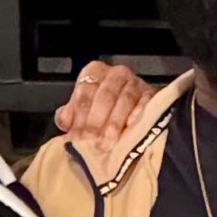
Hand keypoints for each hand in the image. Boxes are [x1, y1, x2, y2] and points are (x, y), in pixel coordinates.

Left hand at [55, 60, 152, 178]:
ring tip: (107, 144)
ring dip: (114, 123)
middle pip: (105, 96)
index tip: (76, 137)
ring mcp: (136, 82)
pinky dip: (138, 114)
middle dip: (97, 121)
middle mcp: (116, 73)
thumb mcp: (83, 109)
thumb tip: (64, 121)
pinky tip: (130, 128)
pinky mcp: (152, 93)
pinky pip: (145, 102)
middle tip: (92, 143)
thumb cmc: (101, 109)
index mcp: (95, 72)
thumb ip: (70, 114)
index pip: (85, 91)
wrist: (132, 109)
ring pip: (125, 100)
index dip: (79, 116)